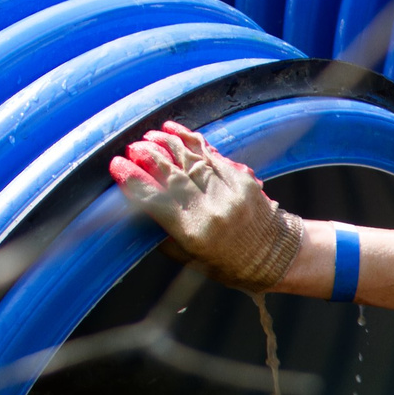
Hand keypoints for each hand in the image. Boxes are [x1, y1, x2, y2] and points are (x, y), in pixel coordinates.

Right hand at [110, 122, 303, 291]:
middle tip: (132, 149)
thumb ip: (163, 233)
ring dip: (166, 143)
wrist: (276, 255)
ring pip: (190, 158)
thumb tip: (139, 204)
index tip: (117, 166)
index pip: (154, 198)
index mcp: (194, 232)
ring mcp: (229, 190)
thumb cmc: (228, 263)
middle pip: (171, 173)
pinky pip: (210, 153)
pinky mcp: (241, 177)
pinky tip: (173, 131)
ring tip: (149, 137)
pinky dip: (190, 140)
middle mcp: (211, 208)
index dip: (132, 179)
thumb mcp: (189, 258)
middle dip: (147, 156)